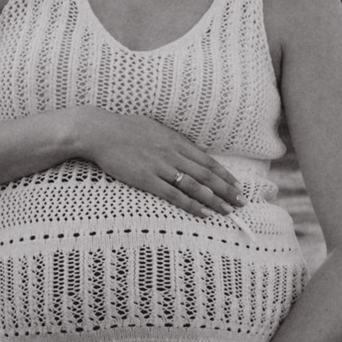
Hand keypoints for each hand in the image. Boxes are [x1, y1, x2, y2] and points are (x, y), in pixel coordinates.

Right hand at [70, 107, 243, 216]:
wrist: (100, 131)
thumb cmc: (123, 128)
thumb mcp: (152, 128)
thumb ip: (169, 139)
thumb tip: (181, 146)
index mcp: (175, 141)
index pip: (207, 161)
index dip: (224, 174)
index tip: (237, 185)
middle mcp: (173, 154)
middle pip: (207, 175)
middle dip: (227, 189)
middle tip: (241, 202)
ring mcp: (161, 167)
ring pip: (195, 186)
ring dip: (215, 199)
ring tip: (228, 210)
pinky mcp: (147, 179)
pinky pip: (174, 195)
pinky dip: (192, 205)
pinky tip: (203, 213)